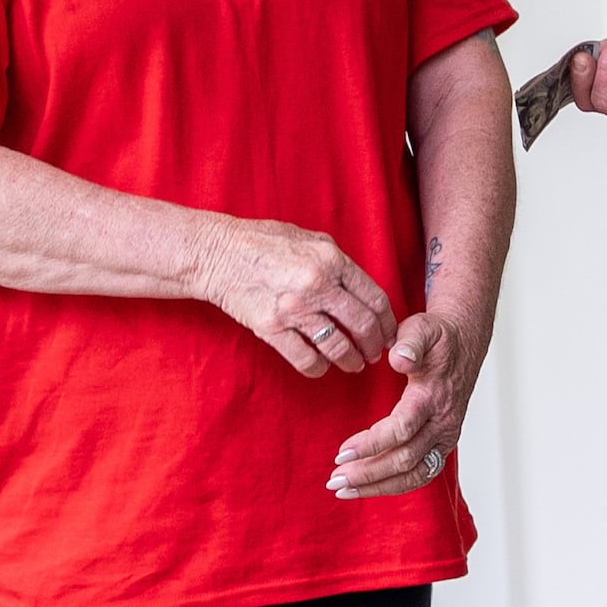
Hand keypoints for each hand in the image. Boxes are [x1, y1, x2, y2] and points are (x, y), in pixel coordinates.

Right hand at [195, 219, 399, 377]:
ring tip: (355, 363)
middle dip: (375, 344)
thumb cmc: (263, 241)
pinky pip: (305, 359)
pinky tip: (323, 367)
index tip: (389, 333)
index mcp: (332, 260)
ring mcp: (294, 309)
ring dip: (352, 360)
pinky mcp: (271, 328)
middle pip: (362, 325)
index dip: (387, 322)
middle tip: (376, 353)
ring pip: (338, 346)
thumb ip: (338, 261)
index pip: (374, 298)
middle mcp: (317, 285)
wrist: (218, 253)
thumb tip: (361, 287)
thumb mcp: (310, 238)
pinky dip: (319, 368)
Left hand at [330, 311, 482, 498]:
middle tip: (334, 478)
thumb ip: (410, 341)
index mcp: (434, 396)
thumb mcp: (423, 329)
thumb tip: (398, 359)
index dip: (371, 444)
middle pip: (406, 459)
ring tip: (343, 490)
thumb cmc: (437, 338)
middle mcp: (443, 423)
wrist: (463, 345)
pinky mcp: (441, 446)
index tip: (341, 451)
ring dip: (378, 486)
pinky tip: (366, 489)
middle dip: (368, 473)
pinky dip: (393, 487)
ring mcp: (445, 438)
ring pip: (414, 475)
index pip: (403, 429)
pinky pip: (420, 476)